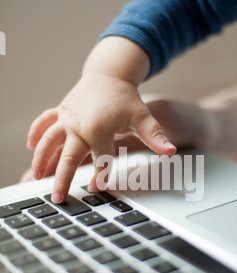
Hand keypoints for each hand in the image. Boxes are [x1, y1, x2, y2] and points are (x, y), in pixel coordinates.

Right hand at [27, 73, 176, 203]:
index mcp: (99, 130)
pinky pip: (44, 123)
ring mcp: (67, 118)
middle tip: (58, 199)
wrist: (111, 73)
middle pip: (68, 158)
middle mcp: (79, 126)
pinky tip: (30, 147)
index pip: (100, 161)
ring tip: (35, 178)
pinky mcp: (61, 111)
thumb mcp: (142, 116)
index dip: (101, 177)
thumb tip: (170, 151)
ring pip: (49, 142)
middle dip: (62, 180)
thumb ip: (155, 136)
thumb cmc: (126, 97)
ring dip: (41, 160)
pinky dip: (35, 134)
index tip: (97, 190)